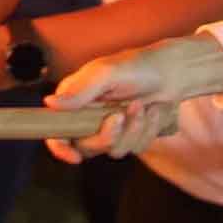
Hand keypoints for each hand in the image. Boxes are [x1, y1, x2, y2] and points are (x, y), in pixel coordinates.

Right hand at [50, 33, 222, 159]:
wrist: (172, 72)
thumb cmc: (137, 66)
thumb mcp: (106, 74)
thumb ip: (80, 91)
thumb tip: (50, 104)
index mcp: (75, 100)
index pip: (56, 130)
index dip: (60, 147)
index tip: (74, 156)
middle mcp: (89, 117)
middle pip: (87, 147)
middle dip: (108, 135)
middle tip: (120, 116)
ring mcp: (110, 128)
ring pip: (115, 150)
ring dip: (134, 129)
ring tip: (143, 106)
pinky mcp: (131, 135)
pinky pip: (136, 147)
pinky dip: (148, 130)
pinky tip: (153, 111)